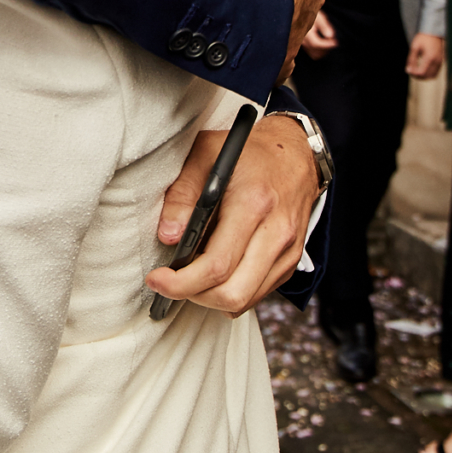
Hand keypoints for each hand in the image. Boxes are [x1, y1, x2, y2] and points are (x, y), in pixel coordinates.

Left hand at [147, 114, 318, 316]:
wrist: (295, 154)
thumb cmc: (246, 153)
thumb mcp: (205, 155)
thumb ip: (182, 195)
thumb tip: (168, 237)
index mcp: (253, 204)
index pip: (217, 264)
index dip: (181, 282)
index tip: (156, 279)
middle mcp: (276, 232)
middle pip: (232, 293)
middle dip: (193, 295)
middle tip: (170, 282)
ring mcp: (288, 250)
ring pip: (245, 300)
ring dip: (210, 298)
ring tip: (190, 277)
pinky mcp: (291, 261)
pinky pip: (257, 294)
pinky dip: (230, 292)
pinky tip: (214, 273)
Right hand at [299, 9, 336, 58]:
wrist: (299, 13)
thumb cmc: (310, 13)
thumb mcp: (318, 16)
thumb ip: (324, 26)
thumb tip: (330, 36)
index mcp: (305, 32)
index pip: (315, 43)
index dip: (327, 45)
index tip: (336, 42)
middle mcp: (302, 40)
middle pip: (315, 51)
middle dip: (326, 48)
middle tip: (334, 41)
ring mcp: (302, 44)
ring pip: (314, 54)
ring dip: (324, 51)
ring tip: (330, 43)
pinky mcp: (303, 46)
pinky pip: (312, 53)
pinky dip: (320, 52)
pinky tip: (325, 45)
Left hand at [405, 32, 445, 80]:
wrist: (434, 32)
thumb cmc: (423, 38)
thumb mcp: (414, 47)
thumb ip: (411, 59)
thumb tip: (408, 70)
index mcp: (429, 57)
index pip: (421, 72)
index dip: (413, 74)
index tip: (408, 70)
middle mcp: (436, 61)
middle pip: (427, 76)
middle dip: (417, 76)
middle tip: (411, 71)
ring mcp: (440, 62)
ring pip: (432, 76)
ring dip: (423, 76)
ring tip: (416, 71)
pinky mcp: (441, 62)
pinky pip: (435, 72)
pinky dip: (428, 74)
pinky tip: (422, 69)